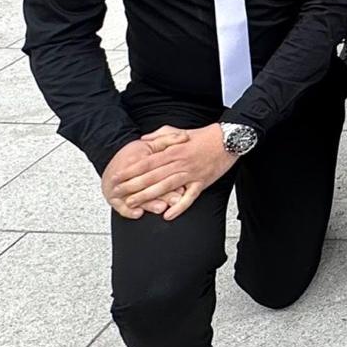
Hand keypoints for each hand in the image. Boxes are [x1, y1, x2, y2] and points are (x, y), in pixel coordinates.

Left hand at [111, 124, 237, 220]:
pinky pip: (189, 197)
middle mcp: (180, 162)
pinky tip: (168, 215)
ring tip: (133, 204)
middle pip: (152, 176)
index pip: (146, 162)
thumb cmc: (205, 136)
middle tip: (117, 194)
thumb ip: (160, 135)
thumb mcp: (179, 131)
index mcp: (173, 150)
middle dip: (132, 186)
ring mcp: (191, 173)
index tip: (117, 177)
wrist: (230, 139)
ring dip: (148, 197)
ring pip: (166, 187)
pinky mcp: (202, 182)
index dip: (130, 171)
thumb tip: (143, 140)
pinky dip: (179, 206)